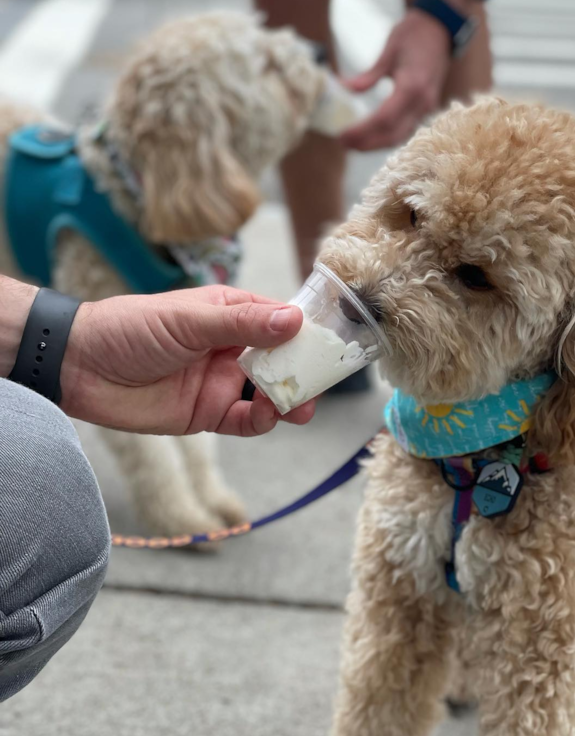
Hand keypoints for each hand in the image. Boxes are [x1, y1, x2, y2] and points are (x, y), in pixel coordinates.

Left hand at [59, 285, 315, 435]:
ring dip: (288, 399)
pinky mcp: (208, 414)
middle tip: (324, 381)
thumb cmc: (129, 329)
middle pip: (280, 360)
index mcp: (228, 314)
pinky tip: (268, 416)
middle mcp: (230, 348)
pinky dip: (262, 421)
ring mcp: (221, 382)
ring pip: (268, 393)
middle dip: (303, 371)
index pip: (278, 320)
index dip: (305, 331)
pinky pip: (246, 421)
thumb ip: (243, 324)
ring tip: (302, 406)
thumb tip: (294, 320)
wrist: (80, 368)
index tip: (332, 342)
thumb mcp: (189, 320)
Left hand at [340, 8, 451, 151]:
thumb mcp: (389, 51)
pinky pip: (405, 130)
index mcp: (412, 86)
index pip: (384, 119)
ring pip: (400, 137)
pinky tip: (371, 137)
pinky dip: (387, 137)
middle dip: (367, 143)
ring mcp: (426, 108)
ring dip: (376, 144)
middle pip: (392, 135)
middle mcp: (422, 103)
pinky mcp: (425, 109)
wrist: (440, 28)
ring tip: (354, 144)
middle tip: (344, 143)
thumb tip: (344, 89)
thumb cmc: (414, 34)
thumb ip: (368, 76)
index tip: (343, 134)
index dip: (363, 131)